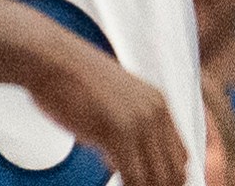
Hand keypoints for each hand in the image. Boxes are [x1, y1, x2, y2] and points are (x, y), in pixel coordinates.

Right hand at [23, 42, 187, 185]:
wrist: (53, 60)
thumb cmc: (73, 83)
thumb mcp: (114, 103)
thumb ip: (127, 130)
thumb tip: (121, 164)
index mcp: (159, 105)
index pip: (181, 155)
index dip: (170, 179)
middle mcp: (156, 113)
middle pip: (174, 170)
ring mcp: (139, 122)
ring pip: (156, 178)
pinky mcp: (117, 132)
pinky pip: (132, 177)